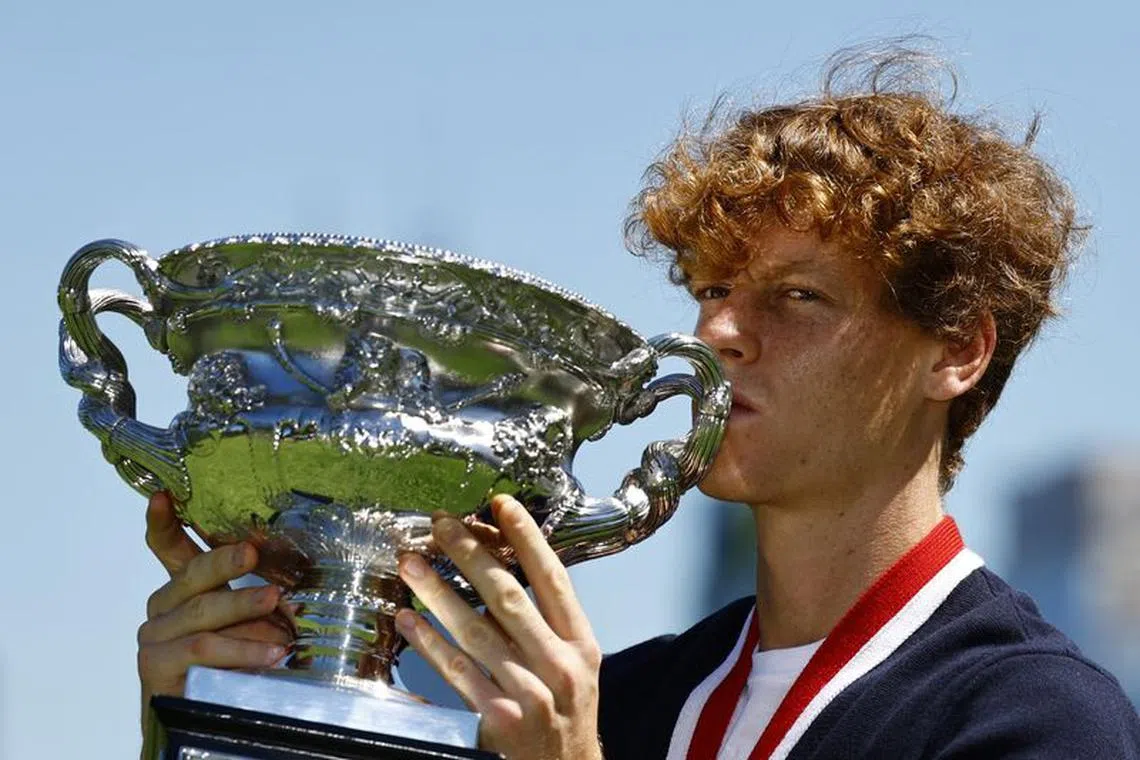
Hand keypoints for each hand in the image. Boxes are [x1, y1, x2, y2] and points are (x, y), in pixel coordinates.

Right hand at [136, 492, 292, 725]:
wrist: (204, 723)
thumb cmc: (233, 666)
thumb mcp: (253, 626)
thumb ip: (263, 603)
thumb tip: (295, 593)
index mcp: (185, 588)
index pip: (169, 547)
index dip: (164, 522)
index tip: (162, 495)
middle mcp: (164, 606)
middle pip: (192, 574)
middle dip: (225, 561)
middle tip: (253, 553)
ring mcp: (156, 636)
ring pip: (202, 612)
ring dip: (243, 607)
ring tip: (277, 604)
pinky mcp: (156, 666)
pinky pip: (202, 648)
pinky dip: (240, 649)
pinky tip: (272, 652)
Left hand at [395, 495, 603, 759]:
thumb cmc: (568, 712)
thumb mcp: (577, 663)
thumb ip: (549, 622)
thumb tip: (505, 567)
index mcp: (581, 644)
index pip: (553, 579)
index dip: (527, 538)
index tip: (501, 504)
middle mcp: (559, 665)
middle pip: (508, 597)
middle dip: (471, 555)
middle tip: (441, 525)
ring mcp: (529, 693)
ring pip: (475, 631)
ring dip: (438, 591)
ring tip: (412, 563)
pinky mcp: (499, 718)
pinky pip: (457, 672)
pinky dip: (429, 643)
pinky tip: (408, 619)